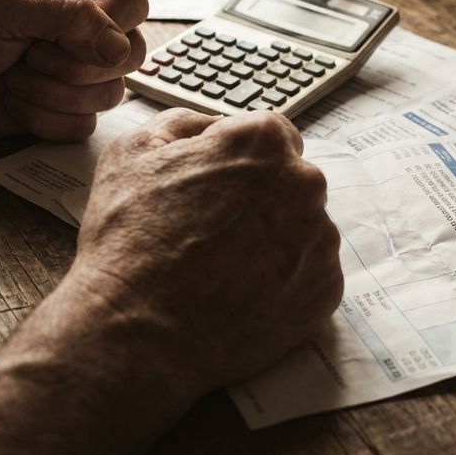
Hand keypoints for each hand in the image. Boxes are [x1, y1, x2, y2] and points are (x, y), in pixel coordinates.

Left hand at [0, 0, 147, 140]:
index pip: (132, 2)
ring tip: (14, 76)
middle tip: (28, 55)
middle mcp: (87, 20)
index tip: (66, 35)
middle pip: (133, 53)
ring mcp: (80, 67)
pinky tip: (13, 100)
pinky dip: (45, 119)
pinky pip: (86, 125)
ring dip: (55, 93)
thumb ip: (68, 14)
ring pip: (112, 92)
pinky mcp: (68, 107)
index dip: (109, 26)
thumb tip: (120, 48)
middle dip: (74, 65)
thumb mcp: (4, 2)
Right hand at [74, 108, 343, 391]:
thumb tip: (209, 125)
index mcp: (263, 141)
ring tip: (224, 268)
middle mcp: (305, 184)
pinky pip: (310, 274)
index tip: (216, 184)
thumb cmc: (129, 239)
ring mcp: (320, 240)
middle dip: (260, 198)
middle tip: (214, 229)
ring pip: (303, 228)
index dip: (239, 158)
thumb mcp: (134, 150)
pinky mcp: (326, 290)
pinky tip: (242, 294)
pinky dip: (284, 281)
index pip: (271, 133)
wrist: (138, 332)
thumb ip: (184, 122)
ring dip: (274, 239)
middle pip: (290, 181)